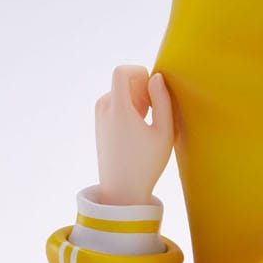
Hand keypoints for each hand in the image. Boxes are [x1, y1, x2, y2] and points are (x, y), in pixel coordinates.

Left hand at [94, 65, 173, 203]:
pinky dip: (127, 107)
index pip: (122, 71)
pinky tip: (138, 127)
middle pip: (122, 81)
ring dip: (134, 98)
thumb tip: (156, 78)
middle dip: (140, 87)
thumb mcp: (164, 133)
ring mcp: (99, 118)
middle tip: (154, 109)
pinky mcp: (99, 125)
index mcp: (118, 110)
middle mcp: (104, 110)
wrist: (121, 191)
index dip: (139, 71)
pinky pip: (113, 104)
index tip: (153, 87)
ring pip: (118, 92)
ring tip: (146, 120)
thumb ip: (163, 101)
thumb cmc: (146, 164)